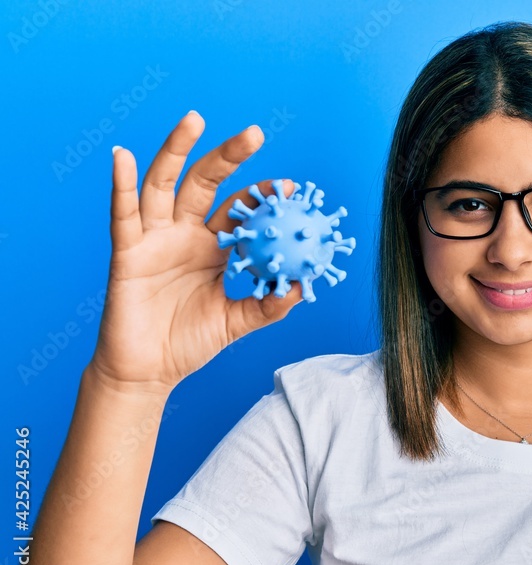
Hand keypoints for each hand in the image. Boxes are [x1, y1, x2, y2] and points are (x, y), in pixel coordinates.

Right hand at [88, 110, 303, 393]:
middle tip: (255, 133)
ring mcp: (154, 238)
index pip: (239, 210)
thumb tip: (302, 286)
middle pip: (206, 183)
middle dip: (229, 156)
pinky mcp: (127, 252)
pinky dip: (122, 184)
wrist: (149, 372)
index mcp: (212, 247)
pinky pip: (123, 214)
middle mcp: (183, 233)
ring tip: (195, 119)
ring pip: (164, 185)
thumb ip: (269, 305)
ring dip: (177, 150)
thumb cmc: (190, 344)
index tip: (291, 186)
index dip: (262, 195)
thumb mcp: (239, 321)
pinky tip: (124, 155)